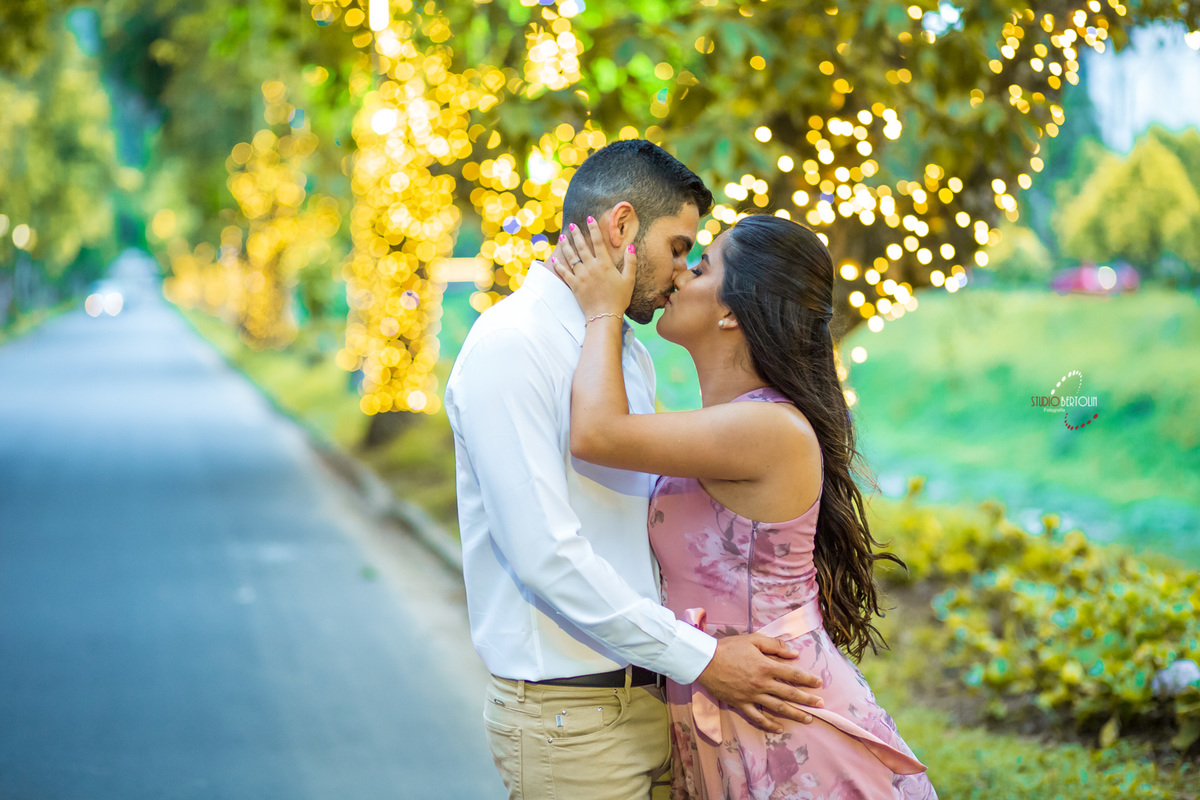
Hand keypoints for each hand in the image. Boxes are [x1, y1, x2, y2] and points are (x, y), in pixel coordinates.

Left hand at [551, 217, 635, 319]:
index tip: (589, 218)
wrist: (604, 315)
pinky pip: (564, 273)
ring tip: (562, 237)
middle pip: (581, 246)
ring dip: (565, 246)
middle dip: (576, 233)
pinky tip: (554, 259)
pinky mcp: (574, 285)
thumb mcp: (629, 280)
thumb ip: (630, 262)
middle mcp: (591, 267)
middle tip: (572, 224)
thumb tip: (631, 246)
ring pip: (571, 257)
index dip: (593, 228)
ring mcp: (581, 276)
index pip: (598, 242)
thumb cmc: (619, 299)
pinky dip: (558, 265)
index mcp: (604, 264)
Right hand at [696, 634, 824, 733]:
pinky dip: (769, 724)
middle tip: (820, 705)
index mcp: (766, 666)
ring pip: (777, 707)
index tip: (818, 684)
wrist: (705, 661)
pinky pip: (757, 717)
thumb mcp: (753, 639)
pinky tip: (779, 728)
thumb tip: (793, 653)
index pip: (792, 674)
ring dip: (794, 714)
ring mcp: (751, 696)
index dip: (807, 679)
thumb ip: (774, 645)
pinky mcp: (740, 704)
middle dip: (807, 700)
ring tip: (808, 719)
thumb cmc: (729, 647)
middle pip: (789, 693)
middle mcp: (762, 683)